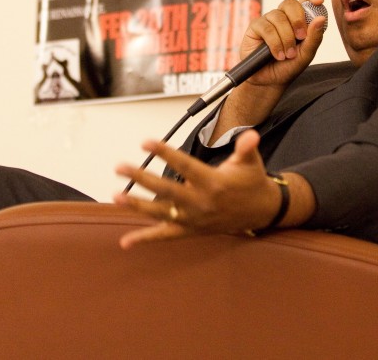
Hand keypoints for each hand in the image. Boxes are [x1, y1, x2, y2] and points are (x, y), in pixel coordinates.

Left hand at [113, 130, 282, 248]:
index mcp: (213, 182)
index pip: (184, 165)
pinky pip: (165, 236)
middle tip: (121, 167)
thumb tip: (250, 135)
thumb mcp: (250, 161)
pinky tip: (125, 242)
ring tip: (116, 197)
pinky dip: (145, 239)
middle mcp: (201, 202)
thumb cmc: (251, 181)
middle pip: (166, 190)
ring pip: (161, 213)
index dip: (165, 153)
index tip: (146, 143)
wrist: (261, 211)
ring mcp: (194, 219)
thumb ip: (246, 148)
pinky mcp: (191, 230)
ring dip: (137, 206)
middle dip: (142, 179)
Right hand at [240, 0, 327, 89]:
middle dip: (298, 19)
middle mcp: (283, 16)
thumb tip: (321, 18)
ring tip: (288, 55)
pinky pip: (266, 28)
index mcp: (299, 18)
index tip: (318, 1)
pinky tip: (277, 55)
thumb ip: (314, 37)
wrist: (270, 81)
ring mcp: (268, 20)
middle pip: (290, 2)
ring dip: (286, 38)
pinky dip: (275, 43)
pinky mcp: (255, 27)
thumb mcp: (306, 54)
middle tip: (300, 38)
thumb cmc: (289, 66)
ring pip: (278, 17)